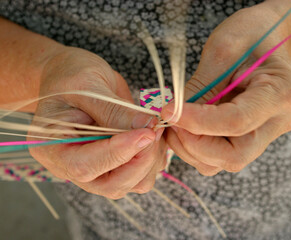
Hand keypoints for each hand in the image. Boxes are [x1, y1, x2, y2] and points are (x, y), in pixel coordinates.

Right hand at [29, 47, 166, 198]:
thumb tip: (147, 126)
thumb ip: (114, 110)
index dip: (118, 153)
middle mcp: (72, 166)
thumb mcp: (87, 84)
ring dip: (150, 160)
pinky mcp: (116, 164)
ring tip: (154, 128)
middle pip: (111, 185)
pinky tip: (153, 133)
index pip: (84, 166)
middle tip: (154, 130)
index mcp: (52, 148)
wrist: (73, 76)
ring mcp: (97, 168)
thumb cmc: (70, 75)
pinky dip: (154, 158)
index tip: (145, 133)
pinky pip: (141, 174)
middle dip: (139, 161)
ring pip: (131, 184)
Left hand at [162, 4, 290, 175]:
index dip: (198, 121)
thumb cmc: (249, 36)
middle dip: (194, 143)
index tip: (169, 111)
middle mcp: (277, 122)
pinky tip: (186, 127)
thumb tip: (173, 115)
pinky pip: (220, 158)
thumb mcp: (223, 48)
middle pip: (234, 156)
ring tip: (176, 121)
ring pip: (224, 162)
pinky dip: (196, 148)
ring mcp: (265, 135)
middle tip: (171, 119)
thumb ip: (201, 86)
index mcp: (280, 93)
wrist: (267, 39)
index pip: (237, 121)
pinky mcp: (250, 139)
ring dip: (191, 148)